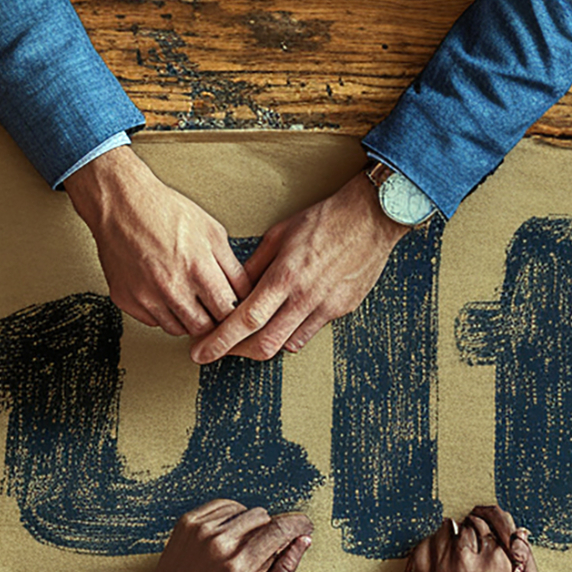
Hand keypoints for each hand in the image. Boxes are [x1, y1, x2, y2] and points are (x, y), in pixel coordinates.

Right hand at [66, 148, 247, 336]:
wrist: (121, 203)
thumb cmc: (165, 211)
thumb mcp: (211, 231)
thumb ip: (231, 266)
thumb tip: (244, 292)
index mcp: (198, 268)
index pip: (228, 311)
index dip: (234, 311)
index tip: (232, 307)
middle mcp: (171, 287)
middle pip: (204, 328)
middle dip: (212, 319)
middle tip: (211, 306)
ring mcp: (146, 296)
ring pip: (178, 330)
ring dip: (188, 319)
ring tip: (188, 297)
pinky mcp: (127, 300)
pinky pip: (153, 322)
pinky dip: (163, 314)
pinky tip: (165, 293)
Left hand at [118, 501, 313, 571]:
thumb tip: (303, 542)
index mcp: (238, 568)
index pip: (280, 530)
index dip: (299, 524)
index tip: (306, 526)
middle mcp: (219, 544)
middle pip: (265, 517)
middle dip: (272, 532)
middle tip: (262, 556)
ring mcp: (200, 530)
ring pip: (246, 510)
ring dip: (251, 526)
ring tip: (242, 550)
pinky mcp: (187, 522)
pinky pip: (224, 505)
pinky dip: (232, 517)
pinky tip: (229, 538)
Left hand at [195, 180, 410, 362]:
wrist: (371, 218)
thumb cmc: (325, 220)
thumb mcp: (280, 234)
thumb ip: (256, 265)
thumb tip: (236, 288)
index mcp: (285, 276)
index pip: (245, 319)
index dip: (219, 341)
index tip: (201, 351)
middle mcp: (304, 298)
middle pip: (263, 344)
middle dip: (235, 352)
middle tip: (218, 350)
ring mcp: (325, 307)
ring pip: (285, 345)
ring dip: (261, 345)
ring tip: (245, 337)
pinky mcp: (341, 310)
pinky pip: (308, 334)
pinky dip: (288, 335)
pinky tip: (279, 325)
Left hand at [404, 505, 545, 571]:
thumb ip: (529, 560)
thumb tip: (519, 535)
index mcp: (496, 560)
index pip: (489, 525)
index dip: (488, 531)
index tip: (484, 540)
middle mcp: (468, 560)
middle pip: (467, 526)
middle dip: (471, 533)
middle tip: (471, 545)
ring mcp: (442, 568)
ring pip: (444, 532)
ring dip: (450, 536)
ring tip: (455, 550)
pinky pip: (423, 547)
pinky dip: (430, 546)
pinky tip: (437, 556)